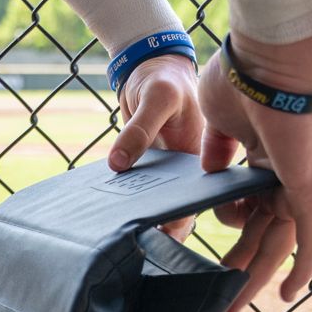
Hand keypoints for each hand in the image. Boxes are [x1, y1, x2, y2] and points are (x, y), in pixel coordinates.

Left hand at [110, 53, 202, 237]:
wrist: (148, 66)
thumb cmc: (162, 77)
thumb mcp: (157, 97)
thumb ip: (140, 129)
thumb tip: (118, 165)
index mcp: (202, 156)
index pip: (199, 197)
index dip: (184, 217)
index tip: (163, 233)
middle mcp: (187, 169)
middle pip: (180, 209)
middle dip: (163, 229)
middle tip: (138, 245)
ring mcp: (167, 171)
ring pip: (158, 204)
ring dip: (142, 218)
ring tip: (120, 238)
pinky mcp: (147, 169)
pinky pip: (138, 190)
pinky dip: (126, 200)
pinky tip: (109, 215)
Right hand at [198, 27, 311, 311]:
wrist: (268, 57)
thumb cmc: (241, 74)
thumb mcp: (217, 120)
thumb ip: (214, 150)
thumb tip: (207, 174)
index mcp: (262, 158)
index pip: (245, 206)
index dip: (227, 226)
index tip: (205, 240)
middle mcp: (283, 175)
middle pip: (261, 234)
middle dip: (240, 270)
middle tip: (222, 303)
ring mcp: (297, 183)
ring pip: (277, 244)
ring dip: (253, 278)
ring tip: (230, 310)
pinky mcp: (307, 188)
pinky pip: (310, 237)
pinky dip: (303, 266)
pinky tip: (289, 295)